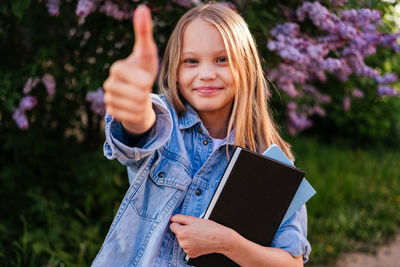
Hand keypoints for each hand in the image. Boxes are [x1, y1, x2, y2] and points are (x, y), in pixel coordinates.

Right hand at [103, 5, 157, 133]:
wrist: (141, 95)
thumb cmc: (144, 71)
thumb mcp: (148, 54)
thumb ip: (144, 32)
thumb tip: (142, 8)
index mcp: (117, 68)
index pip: (126, 74)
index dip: (140, 79)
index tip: (147, 82)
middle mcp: (109, 84)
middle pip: (133, 94)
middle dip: (144, 93)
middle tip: (144, 90)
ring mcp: (109, 99)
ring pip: (132, 107)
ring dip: (142, 104)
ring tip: (141, 97)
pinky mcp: (112, 113)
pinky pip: (130, 117)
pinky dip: (138, 114)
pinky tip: (137, 107)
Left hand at [169, 214, 233, 258]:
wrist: (221, 239)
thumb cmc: (210, 228)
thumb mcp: (194, 219)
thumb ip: (180, 218)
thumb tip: (172, 218)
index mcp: (182, 233)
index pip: (172, 226)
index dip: (179, 223)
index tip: (186, 223)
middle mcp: (182, 243)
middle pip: (177, 233)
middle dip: (183, 230)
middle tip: (195, 228)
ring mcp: (186, 250)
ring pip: (182, 240)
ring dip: (187, 237)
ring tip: (198, 235)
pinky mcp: (191, 254)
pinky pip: (187, 247)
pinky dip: (191, 244)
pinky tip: (199, 241)